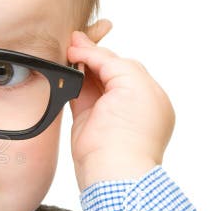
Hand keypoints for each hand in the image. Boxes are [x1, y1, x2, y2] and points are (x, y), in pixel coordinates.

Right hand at [66, 19, 174, 191]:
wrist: (111, 169)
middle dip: (89, 56)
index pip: (123, 64)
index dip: (102, 51)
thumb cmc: (131, 134)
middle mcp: (128, 103)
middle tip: (71, 43)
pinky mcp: (87, 122)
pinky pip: (76, 95)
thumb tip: (90, 52)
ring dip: (78, 67)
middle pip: (106, 70)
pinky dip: (69, 82)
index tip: (82, 40)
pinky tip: (62, 71)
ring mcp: (107, 113)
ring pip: (90, 81)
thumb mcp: (134, 84)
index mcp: (149, 95)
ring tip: (64, 54)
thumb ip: (114, 63)